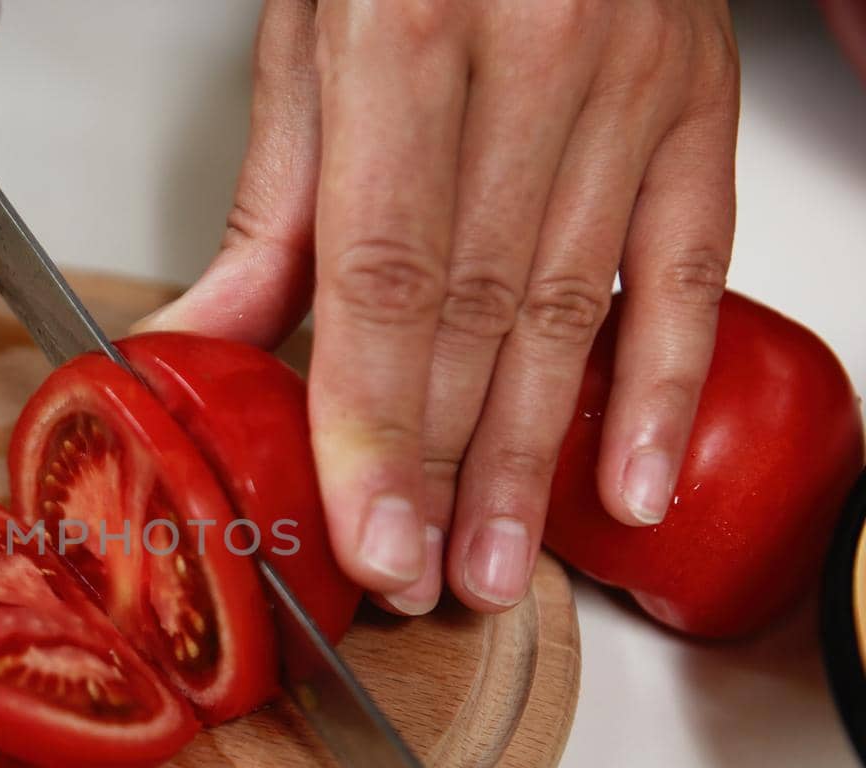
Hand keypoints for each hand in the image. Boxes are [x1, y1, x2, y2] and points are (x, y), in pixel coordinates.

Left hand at [139, 0, 738, 614]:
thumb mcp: (308, 45)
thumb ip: (272, 211)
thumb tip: (203, 345)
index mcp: (406, 31)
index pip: (383, 277)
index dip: (374, 426)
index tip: (365, 536)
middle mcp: (534, 55)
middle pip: (478, 312)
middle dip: (445, 468)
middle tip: (421, 580)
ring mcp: (632, 81)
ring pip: (571, 309)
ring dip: (533, 459)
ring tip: (497, 565)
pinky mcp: (696, 102)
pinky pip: (685, 264)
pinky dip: (660, 384)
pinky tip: (628, 482)